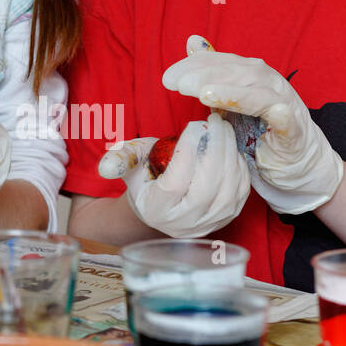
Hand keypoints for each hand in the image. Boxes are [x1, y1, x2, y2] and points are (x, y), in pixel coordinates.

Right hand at [98, 115, 250, 235]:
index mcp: (156, 210)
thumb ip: (119, 159)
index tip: (194, 125)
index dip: (187, 153)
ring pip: (227, 189)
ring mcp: (208, 224)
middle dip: (215, 148)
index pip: (175, 183)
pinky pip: (240, 191)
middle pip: (206, 187)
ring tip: (223, 128)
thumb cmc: (148, 175)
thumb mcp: (131, 163)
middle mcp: (183, 224)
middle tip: (215, 121)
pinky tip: (230, 147)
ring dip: (229, 154)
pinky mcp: (228, 218)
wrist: (164, 202)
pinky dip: (238, 166)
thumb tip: (105, 167)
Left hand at [162, 35, 342, 213]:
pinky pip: (287, 120)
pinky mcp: (294, 130)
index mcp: (251, 75)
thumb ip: (212, 74)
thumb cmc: (260, 129)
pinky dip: (281, 114)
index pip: (222, 62)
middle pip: (239, 73)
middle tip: (180, 84)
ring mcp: (284, 105)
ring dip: (233, 93)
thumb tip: (192, 42)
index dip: (195, 66)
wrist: (297, 160)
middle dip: (207, 76)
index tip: (169, 76)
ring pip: (260, 93)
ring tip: (205, 95)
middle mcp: (269, 84)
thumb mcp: (230, 101)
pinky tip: (272, 111)